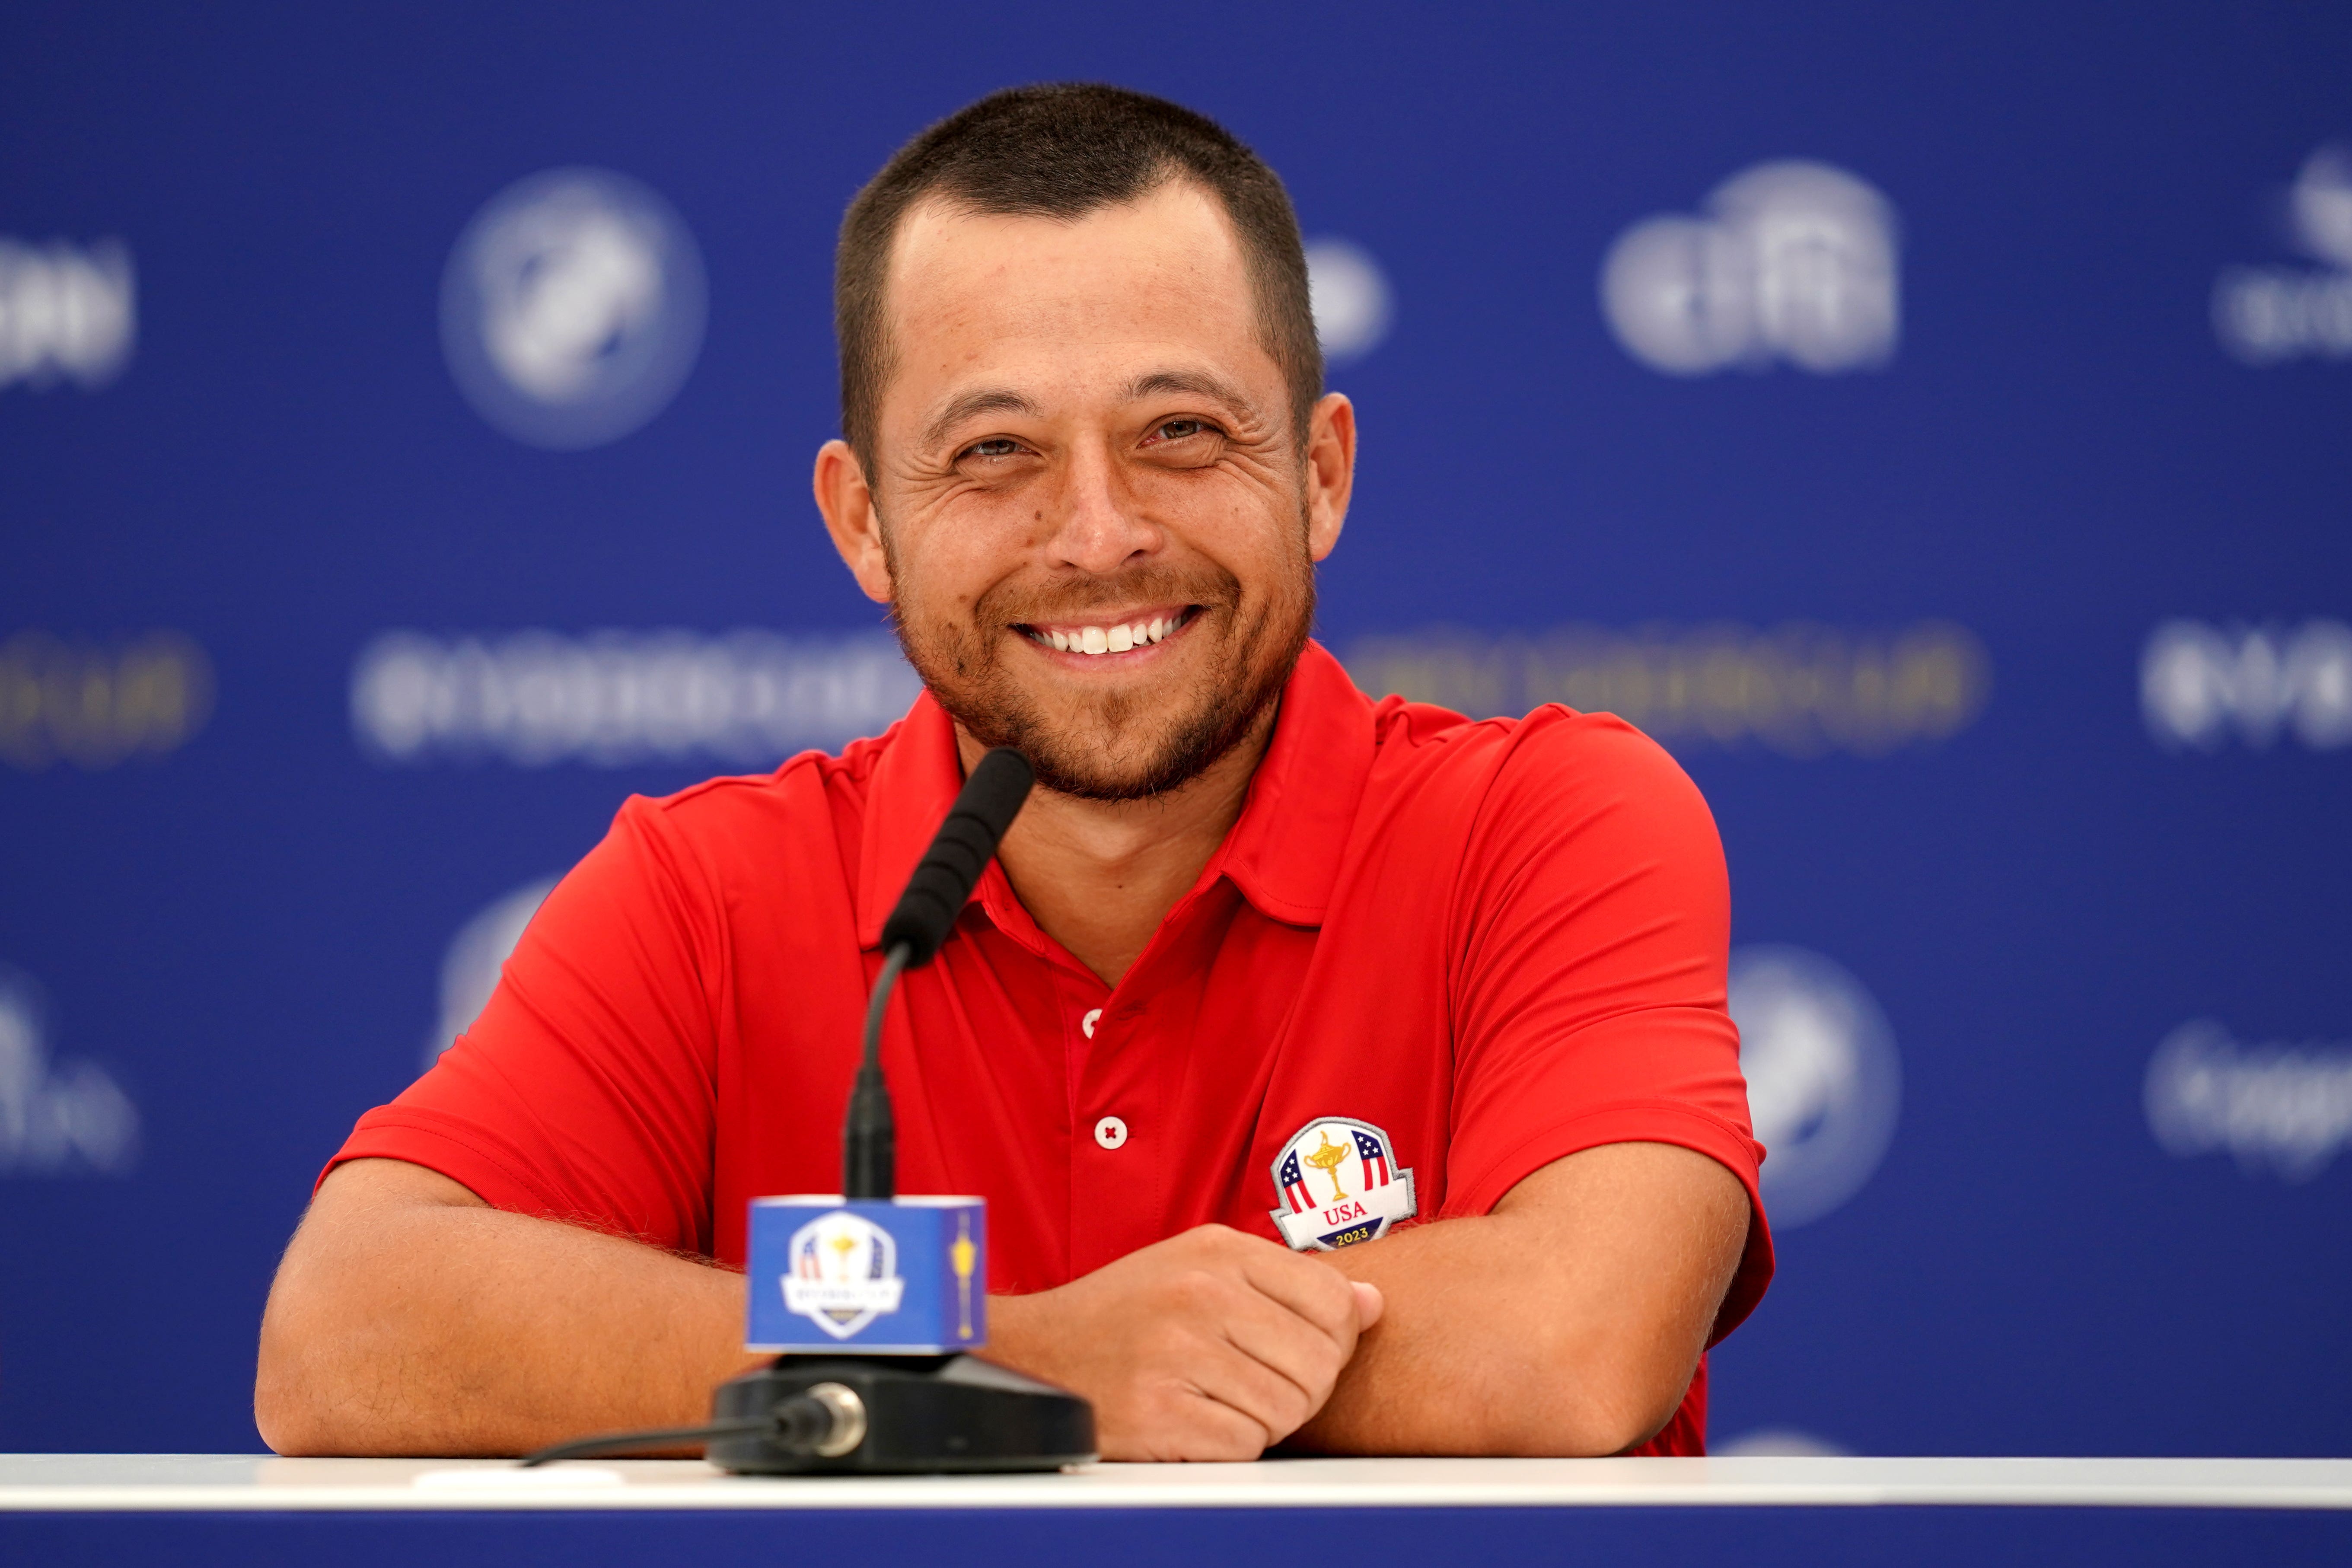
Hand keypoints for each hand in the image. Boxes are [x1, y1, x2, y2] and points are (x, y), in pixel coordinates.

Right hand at [982, 1224, 1383, 1460]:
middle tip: (1255, 1383)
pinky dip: (1231, 1445)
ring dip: (1264, 1419)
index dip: (1334, 1338)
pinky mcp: (1159, 1412)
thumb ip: (1288, 1283)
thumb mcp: (1200, 1268)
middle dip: (1300, 1387)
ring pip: (1287, 1410)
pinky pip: (1246, 1445)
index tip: (1300, 1348)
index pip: (1334, 1301)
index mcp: (1218, 1250)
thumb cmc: (1124, 1313)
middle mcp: (1201, 1293)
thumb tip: (1371, 1305)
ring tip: (1219, 1398)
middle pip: (1319, 1363)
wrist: (1035, 1355)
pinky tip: (1196, 1421)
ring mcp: (1178, 1352)